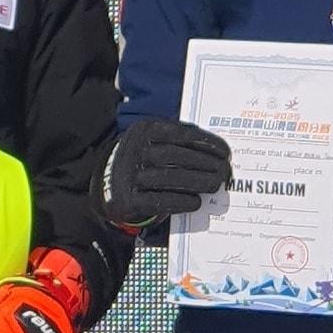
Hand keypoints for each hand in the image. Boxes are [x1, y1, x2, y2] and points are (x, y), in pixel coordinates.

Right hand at [95, 118, 230, 234]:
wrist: (108, 184)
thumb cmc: (143, 160)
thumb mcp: (153, 140)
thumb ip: (178, 140)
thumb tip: (215, 150)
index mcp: (142, 131)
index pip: (177, 134)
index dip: (204, 142)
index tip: (225, 151)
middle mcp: (133, 150)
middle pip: (173, 155)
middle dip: (203, 163)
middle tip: (224, 170)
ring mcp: (128, 176)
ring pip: (167, 178)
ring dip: (196, 181)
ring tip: (215, 184)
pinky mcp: (128, 200)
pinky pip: (158, 200)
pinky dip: (180, 201)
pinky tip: (196, 202)